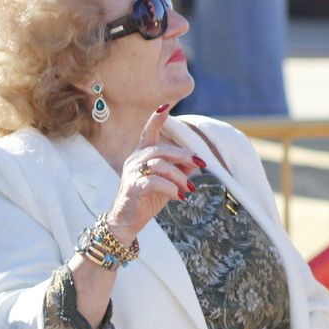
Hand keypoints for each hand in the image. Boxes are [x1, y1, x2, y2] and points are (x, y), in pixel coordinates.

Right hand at [103, 106, 204, 241]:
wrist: (127, 221)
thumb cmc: (148, 198)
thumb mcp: (168, 182)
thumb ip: (180, 170)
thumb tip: (198, 161)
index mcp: (142, 155)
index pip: (148, 133)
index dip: (156, 120)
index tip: (164, 106)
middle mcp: (135, 160)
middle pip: (160, 149)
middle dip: (183, 155)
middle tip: (201, 164)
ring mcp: (132, 173)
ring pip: (159, 166)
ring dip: (179, 176)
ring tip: (189, 189)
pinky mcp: (132, 188)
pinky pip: (154, 182)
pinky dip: (170, 188)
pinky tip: (179, 196)